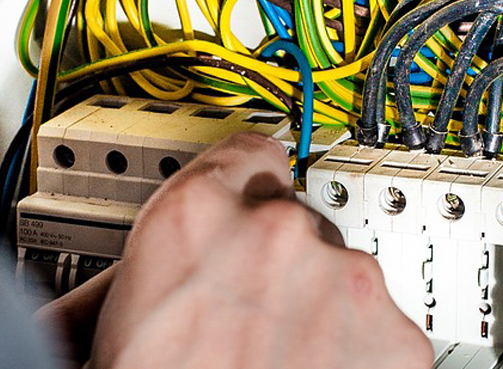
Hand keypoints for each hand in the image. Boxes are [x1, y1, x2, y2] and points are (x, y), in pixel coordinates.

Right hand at [89, 132, 432, 367]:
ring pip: (342, 273)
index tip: (255, 195)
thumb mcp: (108, 326)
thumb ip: (134, 273)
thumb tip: (116, 278)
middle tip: (251, 319)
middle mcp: (277, 233)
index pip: (247, 154)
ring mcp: (344, 284)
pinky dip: (359, 353)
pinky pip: (381, 327)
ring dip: (320, 308)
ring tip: (282, 362)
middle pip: (295, 219)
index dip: (245, 185)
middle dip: (276, 263)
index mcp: (196, 217)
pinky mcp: (394, 340)